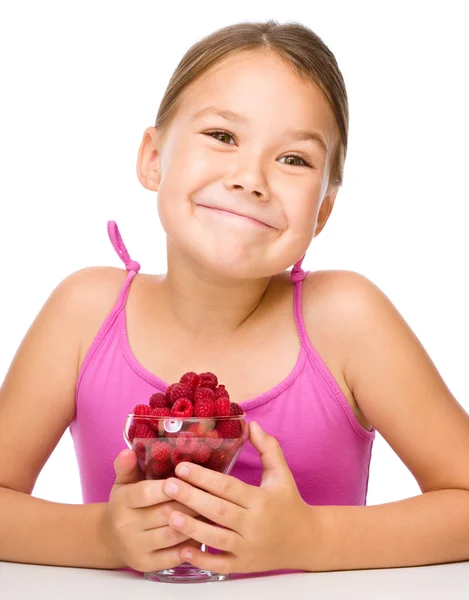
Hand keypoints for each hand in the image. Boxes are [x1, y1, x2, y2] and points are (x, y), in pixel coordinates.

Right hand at [102, 449, 201, 572]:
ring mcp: (135, 548)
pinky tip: (203, 533)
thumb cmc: (126, 504)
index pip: (146, 493)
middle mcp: (125, 526)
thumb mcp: (124, 482)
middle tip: (211, 494)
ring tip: (212, 512)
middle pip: (165, 514)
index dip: (169, 487)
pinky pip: (173, 556)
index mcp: (122, 502)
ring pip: (173, 535)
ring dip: (195, 523)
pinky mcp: (145, 565)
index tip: (187, 479)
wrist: (111, 538)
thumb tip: (128, 451)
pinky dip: (191, 545)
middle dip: (190, 503)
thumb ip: (127, 467)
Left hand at [163, 421, 313, 573]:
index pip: (228, 487)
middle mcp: (254, 524)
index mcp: (261, 500)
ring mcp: (249, 547)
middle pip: (218, 510)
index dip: (204, 477)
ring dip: (191, 528)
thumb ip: (268, 448)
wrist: (306, 541)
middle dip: (191, 498)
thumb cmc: (289, 502)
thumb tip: (252, 424)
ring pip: (216, 538)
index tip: (182, 467)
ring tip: (169, 515)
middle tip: (167, 486)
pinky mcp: (244, 565)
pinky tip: (183, 551)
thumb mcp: (281, 474)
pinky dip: (202, 561)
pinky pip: (221, 565)